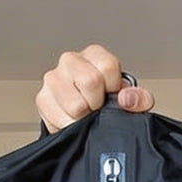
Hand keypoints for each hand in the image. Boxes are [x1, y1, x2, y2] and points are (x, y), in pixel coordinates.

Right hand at [36, 44, 154, 131]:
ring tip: (86, 114)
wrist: (85, 117)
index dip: (114, 87)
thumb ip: (139, 99)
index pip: (107, 66)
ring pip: (75, 104)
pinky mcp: (42, 98)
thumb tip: (126, 99)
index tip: (112, 95)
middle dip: (98, 102)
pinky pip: (61, 119)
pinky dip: (71, 126)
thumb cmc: (108, 103)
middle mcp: (70, 61)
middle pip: (90, 81)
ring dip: (85, 117)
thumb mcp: (132, 100)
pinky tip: (74, 120)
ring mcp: (53, 78)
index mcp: (94, 55)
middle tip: (98, 107)